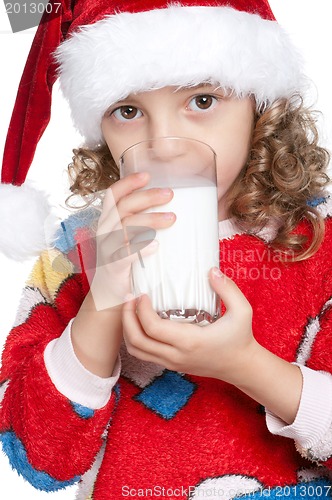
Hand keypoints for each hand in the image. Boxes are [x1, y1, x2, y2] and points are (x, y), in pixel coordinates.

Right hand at [87, 172, 175, 309]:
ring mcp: (107, 249)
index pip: (113, 196)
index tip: (147, 175)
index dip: (128, 183)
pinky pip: (123, 255)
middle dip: (147, 197)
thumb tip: (175, 209)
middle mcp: (105, 231)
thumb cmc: (126, 261)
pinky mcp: (112, 267)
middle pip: (123, 207)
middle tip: (170, 194)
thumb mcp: (131, 238)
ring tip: (172, 218)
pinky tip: (156, 245)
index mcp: (109, 221)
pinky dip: (139, 248)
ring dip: (149, 220)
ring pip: (126, 227)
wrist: (110, 294)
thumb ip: (143, 223)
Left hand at [122, 267, 257, 383]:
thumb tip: (211, 270)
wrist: (241, 367)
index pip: (152, 328)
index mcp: (189, 342)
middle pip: (136, 341)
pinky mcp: (171, 365)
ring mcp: (172, 363)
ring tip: (130, 309)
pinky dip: (135, 338)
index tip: (143, 294)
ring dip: (128, 329)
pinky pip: (144, 354)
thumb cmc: (240, 338)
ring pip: (136, 351)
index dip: (141, 309)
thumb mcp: (242, 311)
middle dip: (126, 318)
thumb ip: (228, 289)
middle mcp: (176, 355)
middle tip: (128, 298)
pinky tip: (140, 321)